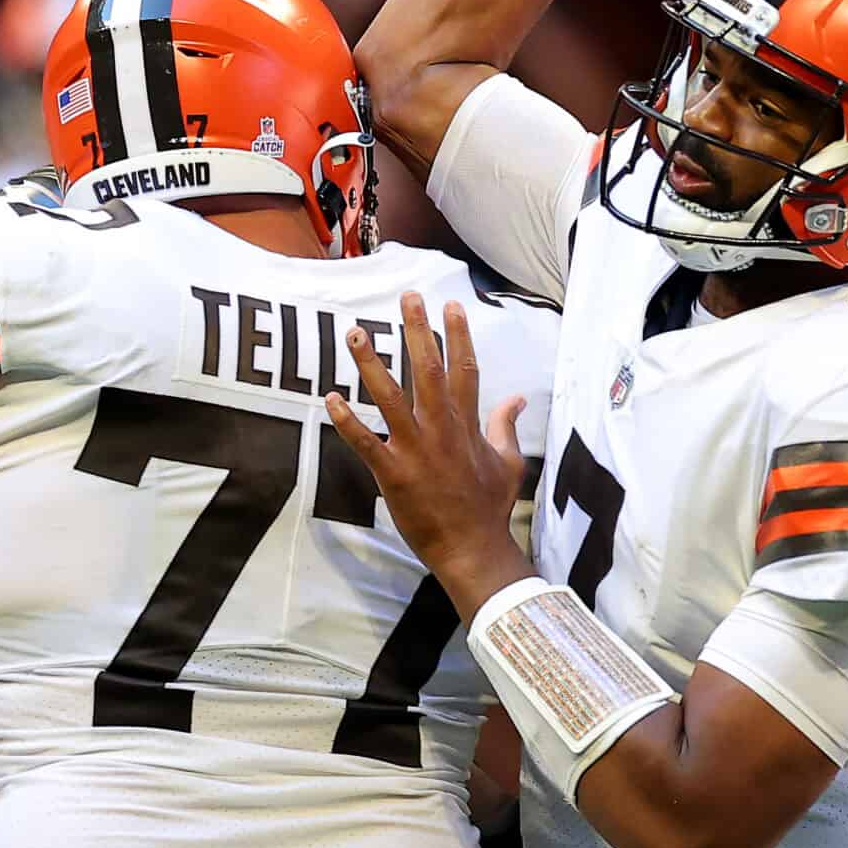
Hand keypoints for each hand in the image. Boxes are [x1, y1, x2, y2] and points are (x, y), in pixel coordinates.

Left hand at [325, 294, 534, 614]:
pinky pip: (366, 442)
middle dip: (418, 331)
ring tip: (356, 332)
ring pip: (391, 398)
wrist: (473, 549)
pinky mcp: (394, 474)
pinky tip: (331, 399)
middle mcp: (442, 430)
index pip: (465, 370)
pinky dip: (347, 421)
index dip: (458, 335)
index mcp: (467, 425)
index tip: (450, 305)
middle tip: (408, 297)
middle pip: (430, 370)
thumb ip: (506, 425)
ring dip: (371, 364)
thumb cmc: (490, 508)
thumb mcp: (508, 462)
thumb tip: (517, 398)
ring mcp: (417, 450)